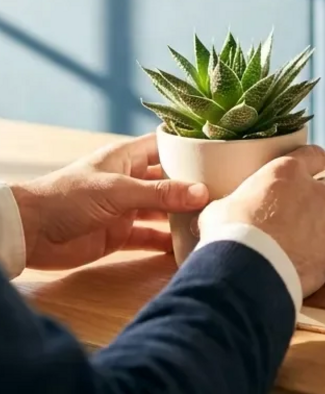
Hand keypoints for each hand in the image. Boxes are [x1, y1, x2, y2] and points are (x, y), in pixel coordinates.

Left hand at [11, 135, 209, 269]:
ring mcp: (126, 208)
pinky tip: (188, 246)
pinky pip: (150, 238)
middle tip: (227, 190)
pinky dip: (166, 243)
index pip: (166, 146)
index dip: (190, 148)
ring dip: (183, 215)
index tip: (221, 152)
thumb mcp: (118, 190)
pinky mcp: (120, 235)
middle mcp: (130, 180)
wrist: (29, 233)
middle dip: (194, 185)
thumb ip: (160, 194)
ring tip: (214, 218)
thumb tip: (202, 193)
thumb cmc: (68, 197)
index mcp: (127, 157)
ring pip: (163, 210)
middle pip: (169, 180)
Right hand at [199, 145, 324, 296]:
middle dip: (316, 198)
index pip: (315, 155)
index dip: (314, 162)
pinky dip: (322, 253)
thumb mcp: (220, 208)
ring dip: (322, 225)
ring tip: (301, 241)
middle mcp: (314, 191)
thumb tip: (215, 206)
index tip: (312, 168)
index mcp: (288, 172)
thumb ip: (232, 202)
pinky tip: (304, 262)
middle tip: (297, 212)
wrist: (247, 272)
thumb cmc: (230, 234)